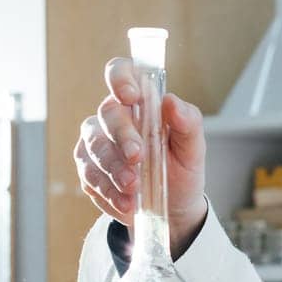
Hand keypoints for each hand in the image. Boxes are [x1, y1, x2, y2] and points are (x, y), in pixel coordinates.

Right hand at [73, 57, 208, 258]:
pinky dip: (110, 191)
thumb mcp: (193, 150)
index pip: (120, 73)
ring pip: (94, 148)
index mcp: (138, 103)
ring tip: (134, 188)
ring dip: (114, 169)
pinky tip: (127, 203)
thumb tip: (172, 103)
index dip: (120, 78)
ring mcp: (96, 144)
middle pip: (107, 115)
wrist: (173, 208)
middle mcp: (113, 118)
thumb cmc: (182, 170)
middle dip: (122, 137)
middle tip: (138, 158)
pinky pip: (91, 177)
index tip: (131, 96)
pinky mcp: (88, 171)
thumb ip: (188, 124)